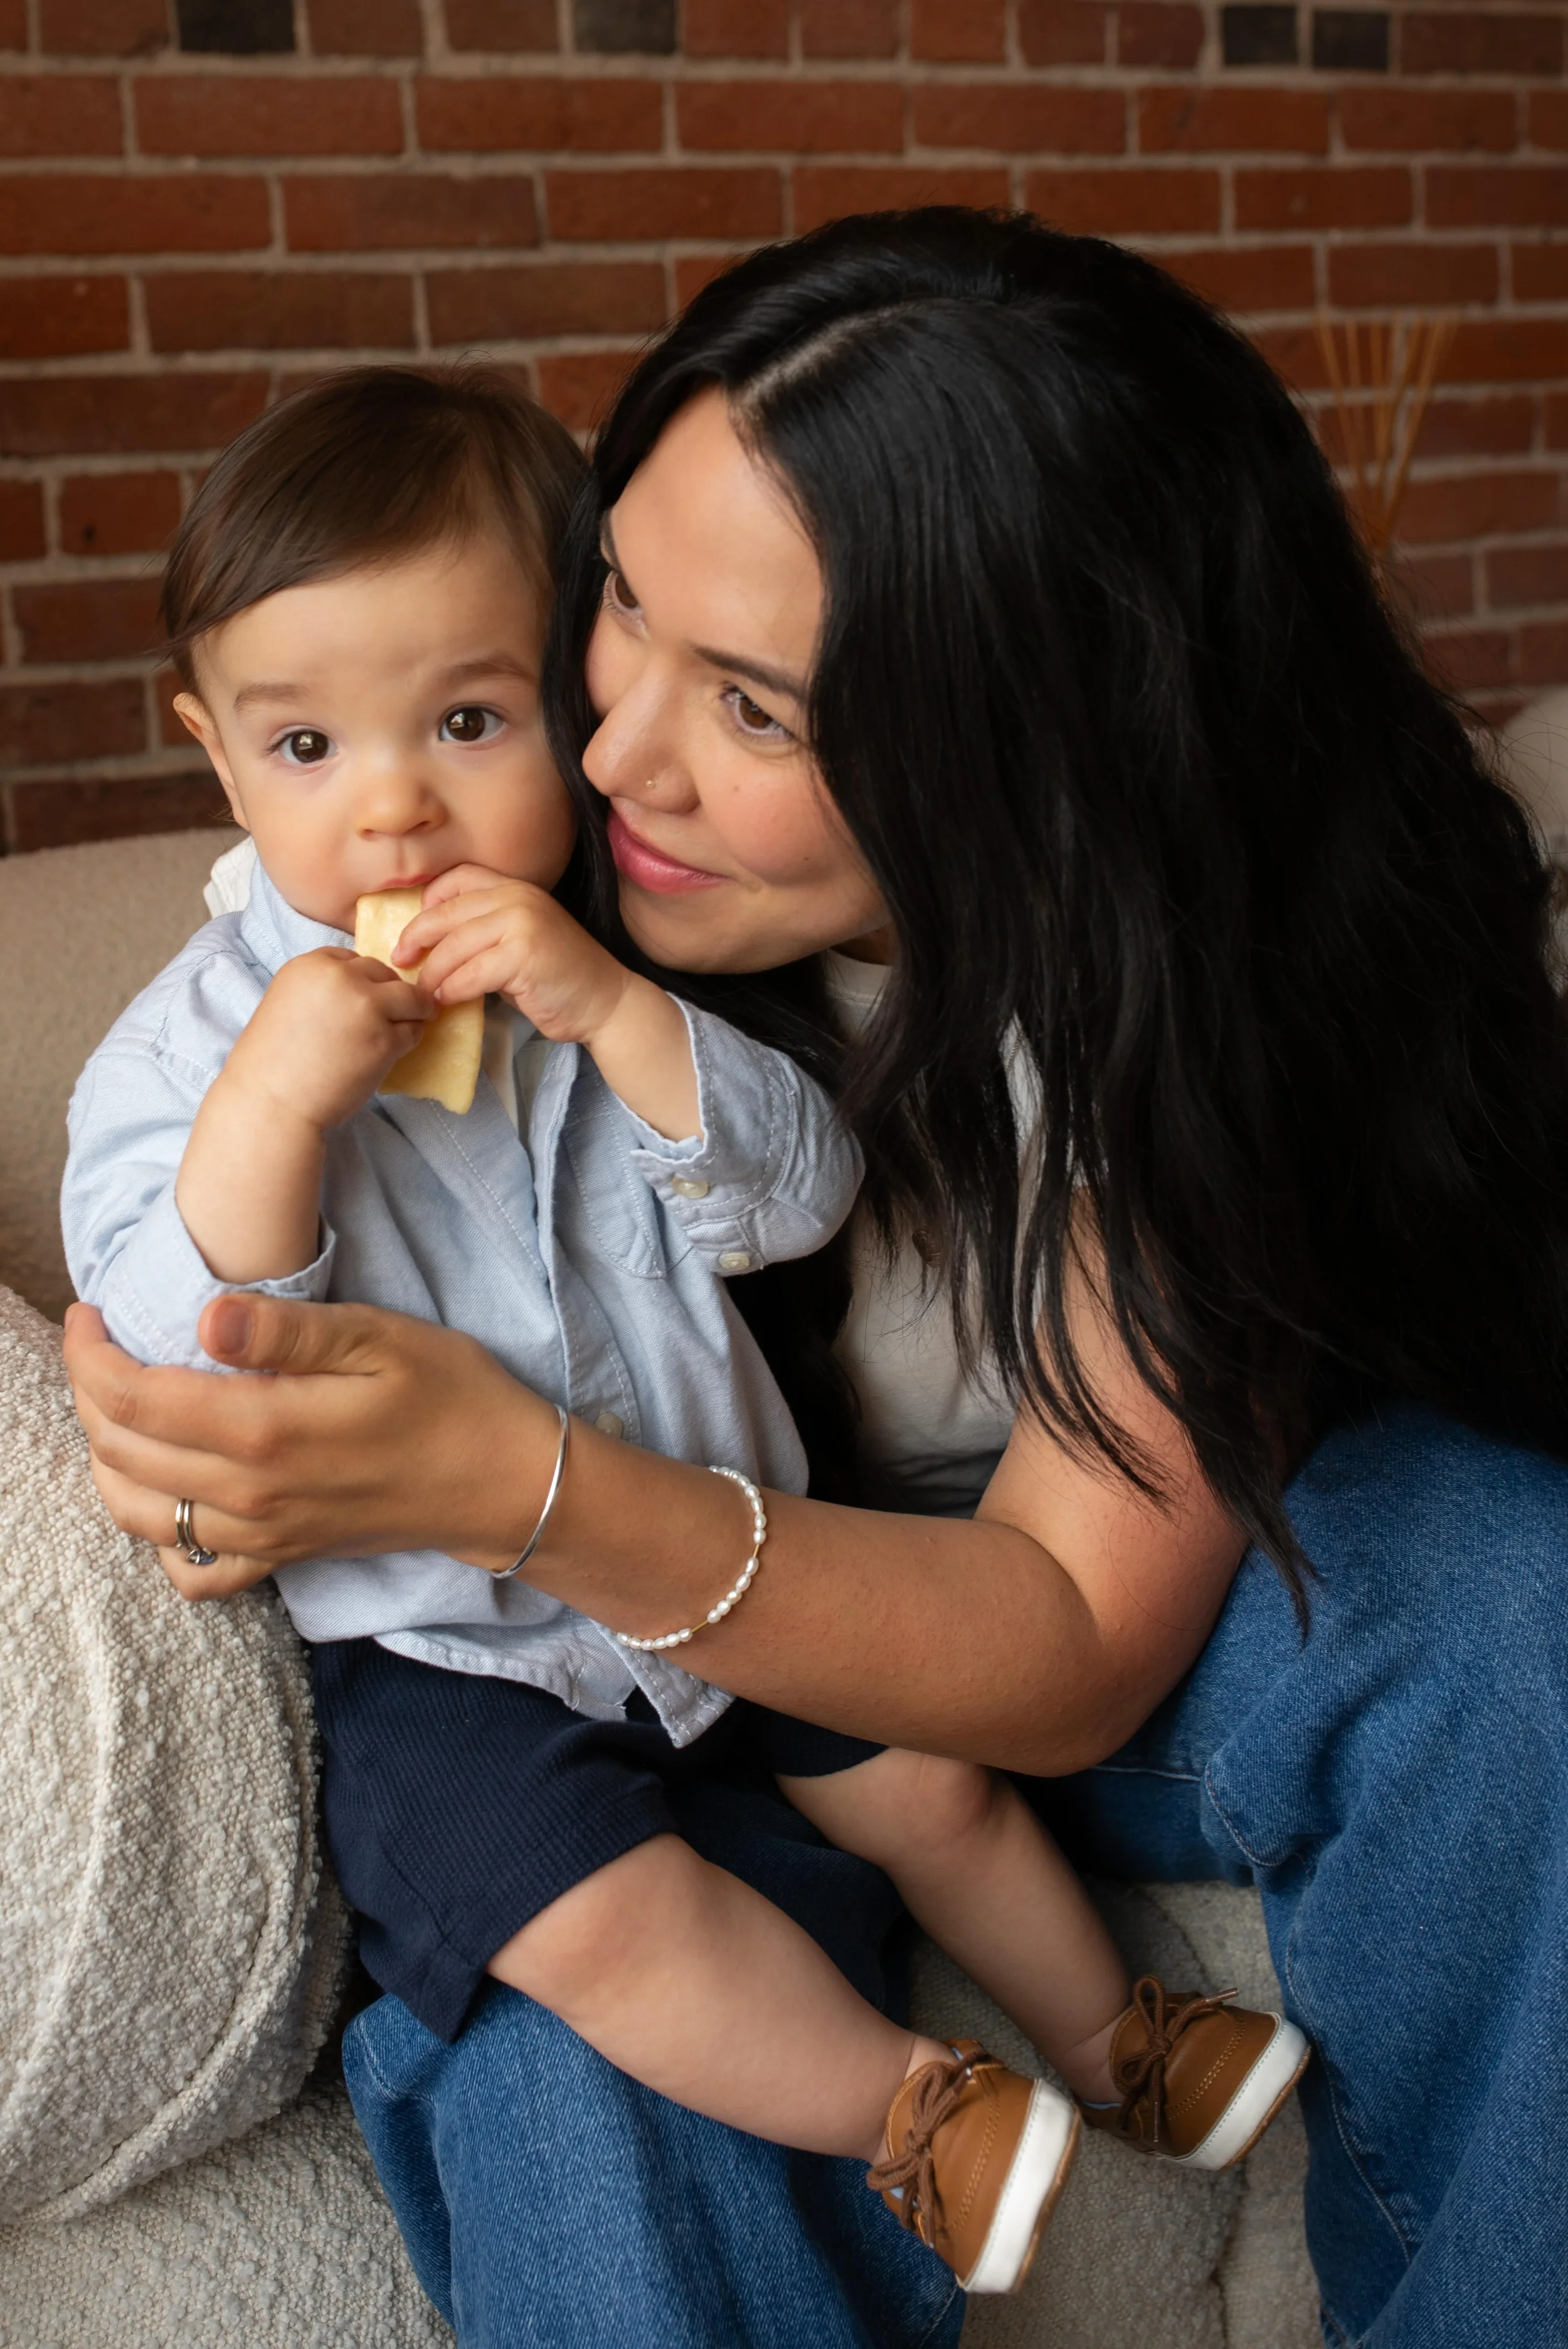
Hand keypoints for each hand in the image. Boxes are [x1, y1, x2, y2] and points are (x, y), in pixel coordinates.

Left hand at [62, 1295, 564, 1601]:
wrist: (506, 1483)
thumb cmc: (452, 1396)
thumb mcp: (379, 1338)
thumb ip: (286, 1332)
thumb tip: (203, 1319)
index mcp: (267, 1430)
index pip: (133, 1398)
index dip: (91, 1353)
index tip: (89, 1312)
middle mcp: (251, 1493)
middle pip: (119, 1451)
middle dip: (88, 1393)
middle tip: (98, 1343)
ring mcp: (263, 1533)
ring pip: (136, 1512)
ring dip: (105, 1458)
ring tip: (117, 1405)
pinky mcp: (280, 1555)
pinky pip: (189, 1569)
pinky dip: (157, 1533)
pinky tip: (169, 1487)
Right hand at [227, 946, 431, 1135]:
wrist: (270, 1102)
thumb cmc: (273, 1062)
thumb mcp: (289, 1004)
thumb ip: (323, 990)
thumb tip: (363, 990)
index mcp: (311, 965)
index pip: (352, 959)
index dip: (361, 980)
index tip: (360, 999)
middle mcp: (341, 977)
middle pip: (383, 973)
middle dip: (387, 994)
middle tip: (385, 1017)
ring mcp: (367, 1007)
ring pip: (410, 998)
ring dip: (411, 1013)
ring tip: (402, 1029)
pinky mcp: (386, 1039)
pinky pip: (413, 1031)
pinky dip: (408, 1040)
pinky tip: (391, 1053)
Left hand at [397, 867, 699, 1139]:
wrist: (606, 1001)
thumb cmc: (558, 978)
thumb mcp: (520, 941)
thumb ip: (484, 933)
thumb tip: (433, 944)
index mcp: (516, 888)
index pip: (458, 878)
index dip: (429, 901)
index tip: (417, 929)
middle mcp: (518, 898)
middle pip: (446, 913)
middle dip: (417, 939)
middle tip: (402, 961)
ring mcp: (522, 924)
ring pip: (453, 946)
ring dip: (433, 974)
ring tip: (426, 992)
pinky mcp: (523, 956)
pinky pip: (469, 974)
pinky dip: (452, 990)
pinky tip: (447, 1001)